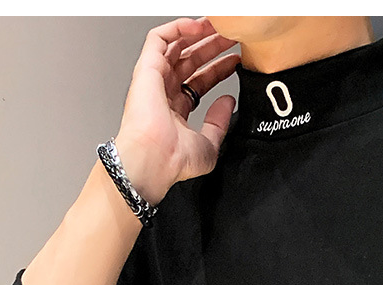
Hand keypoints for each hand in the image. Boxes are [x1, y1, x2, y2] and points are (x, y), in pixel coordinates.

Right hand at [114, 16, 240, 203]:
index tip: (235, 62)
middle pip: (190, 60)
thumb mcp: (209, 145)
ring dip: (198, 33)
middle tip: (232, 37)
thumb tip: (228, 102)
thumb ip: (219, 123)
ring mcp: (154, 79)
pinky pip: (159, 38)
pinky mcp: (147, 68)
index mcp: (176, 111)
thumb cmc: (174, 160)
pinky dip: (178, 27)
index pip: (199, 81)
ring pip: (176, 45)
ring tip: (219, 26)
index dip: (218, 69)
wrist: (156, 159)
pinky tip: (199, 26)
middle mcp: (164, 93)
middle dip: (212, 46)